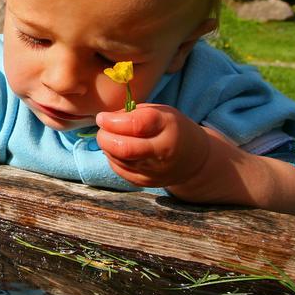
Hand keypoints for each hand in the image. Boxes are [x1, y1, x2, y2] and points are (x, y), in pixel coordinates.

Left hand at [95, 104, 212, 194]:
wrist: (193, 160)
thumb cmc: (171, 128)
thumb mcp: (160, 112)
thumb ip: (133, 112)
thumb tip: (106, 120)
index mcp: (168, 127)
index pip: (136, 124)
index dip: (113, 121)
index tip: (102, 117)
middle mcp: (163, 151)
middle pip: (124, 148)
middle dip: (105, 137)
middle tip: (102, 129)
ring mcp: (154, 171)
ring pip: (118, 160)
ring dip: (107, 147)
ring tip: (112, 138)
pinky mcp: (145, 182)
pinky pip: (119, 169)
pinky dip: (113, 158)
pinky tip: (119, 150)